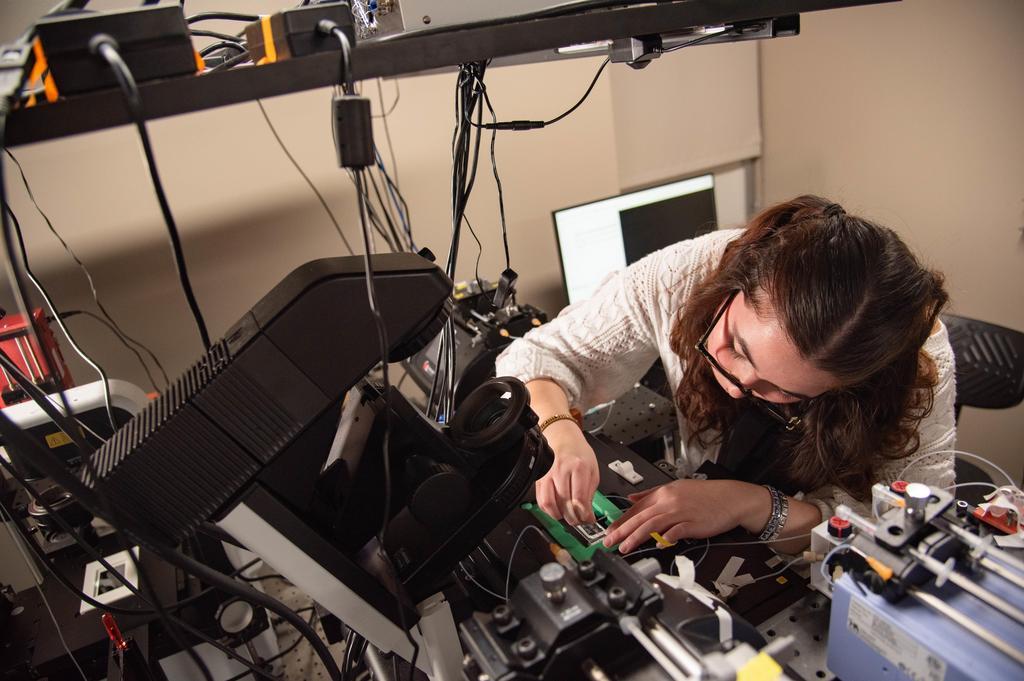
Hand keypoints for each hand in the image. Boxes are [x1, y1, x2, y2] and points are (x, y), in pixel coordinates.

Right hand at [535, 421, 598, 524]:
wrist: (563, 438)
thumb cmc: (579, 453)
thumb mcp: (593, 471)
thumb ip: (590, 493)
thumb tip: (587, 514)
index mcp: (579, 467)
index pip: (580, 499)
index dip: (585, 515)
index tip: (588, 518)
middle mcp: (561, 470)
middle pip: (565, 504)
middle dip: (574, 518)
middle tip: (579, 520)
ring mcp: (548, 475)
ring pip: (550, 504)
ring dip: (560, 516)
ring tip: (568, 516)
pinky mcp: (539, 479)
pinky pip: (541, 501)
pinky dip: (549, 510)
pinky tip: (557, 509)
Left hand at [603, 479, 767, 552]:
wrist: (730, 498)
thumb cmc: (705, 495)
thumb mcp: (675, 488)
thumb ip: (651, 494)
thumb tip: (632, 498)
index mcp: (664, 493)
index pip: (636, 508)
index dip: (621, 521)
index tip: (609, 531)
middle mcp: (669, 501)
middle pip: (640, 517)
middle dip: (621, 531)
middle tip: (608, 541)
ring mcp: (680, 512)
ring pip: (652, 525)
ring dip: (636, 537)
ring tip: (624, 547)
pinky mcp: (692, 523)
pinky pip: (675, 531)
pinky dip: (665, 538)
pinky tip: (657, 545)